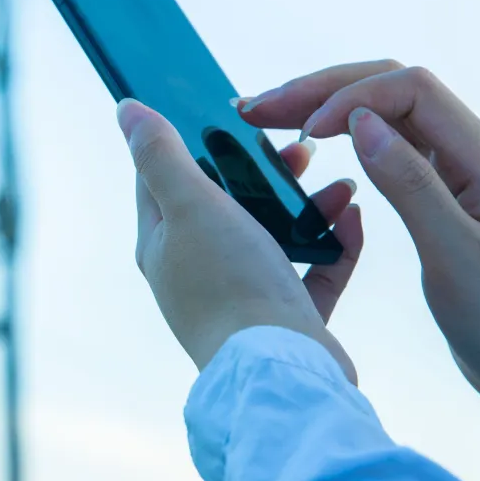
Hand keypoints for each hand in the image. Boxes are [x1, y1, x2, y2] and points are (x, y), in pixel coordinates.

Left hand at [116, 99, 360, 381]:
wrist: (283, 371)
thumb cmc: (229, 285)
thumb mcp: (190, 205)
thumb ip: (161, 156)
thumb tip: (126, 109)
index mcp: (165, 244)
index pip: (165, 179)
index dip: (190, 141)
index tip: (227, 114)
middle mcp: (198, 270)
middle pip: (228, 203)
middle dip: (263, 170)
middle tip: (297, 146)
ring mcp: (243, 295)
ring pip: (275, 234)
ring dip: (306, 202)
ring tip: (337, 181)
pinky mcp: (287, 316)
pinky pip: (314, 269)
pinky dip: (334, 242)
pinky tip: (353, 216)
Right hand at [235, 62, 479, 405]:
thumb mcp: (454, 256)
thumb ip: (411, 185)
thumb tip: (361, 122)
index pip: (413, 89)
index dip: (352, 95)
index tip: (304, 130)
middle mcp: (471, 151)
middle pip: (392, 91)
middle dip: (324, 91)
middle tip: (257, 108)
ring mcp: (455, 170)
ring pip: (385, 116)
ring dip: (327, 108)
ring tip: (268, 118)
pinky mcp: (440, 192)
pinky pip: (388, 147)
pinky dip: (344, 138)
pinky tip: (311, 147)